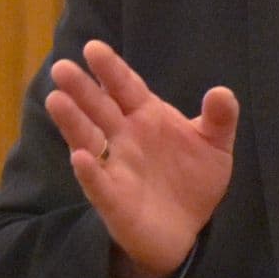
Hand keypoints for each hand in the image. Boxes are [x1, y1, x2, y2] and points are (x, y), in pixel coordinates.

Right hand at [44, 40, 239, 277]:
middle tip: (61, 68)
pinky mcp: (112, 200)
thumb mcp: (215, 145)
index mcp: (145, 115)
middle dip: (81, 88)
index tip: (93, 48)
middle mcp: (123, 137)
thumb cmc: (192, 179)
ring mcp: (114, 167)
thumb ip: (220, 118)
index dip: (110, 69)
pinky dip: (88, 172)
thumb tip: (222, 92)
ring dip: (72, 121)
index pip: (125, 87)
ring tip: (56, 100)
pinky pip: (98, 183)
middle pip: (99, 108)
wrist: (186, 228)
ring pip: (88, 139)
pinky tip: (80, 158)